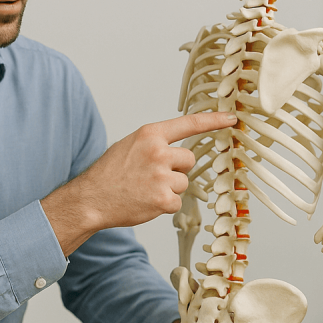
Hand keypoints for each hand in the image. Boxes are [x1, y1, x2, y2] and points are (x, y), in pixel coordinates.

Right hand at [42, 112, 235, 254]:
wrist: (91, 199)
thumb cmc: (109, 173)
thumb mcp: (129, 145)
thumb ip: (154, 143)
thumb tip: (177, 149)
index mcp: (149, 135)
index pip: (189, 124)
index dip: (213, 120)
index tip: (231, 118)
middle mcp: (158, 152)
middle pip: (189, 159)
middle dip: (177, 169)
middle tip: (152, 175)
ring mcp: (161, 176)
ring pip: (184, 182)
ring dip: (170, 188)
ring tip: (145, 189)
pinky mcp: (163, 199)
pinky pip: (177, 201)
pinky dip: (164, 204)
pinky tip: (146, 201)